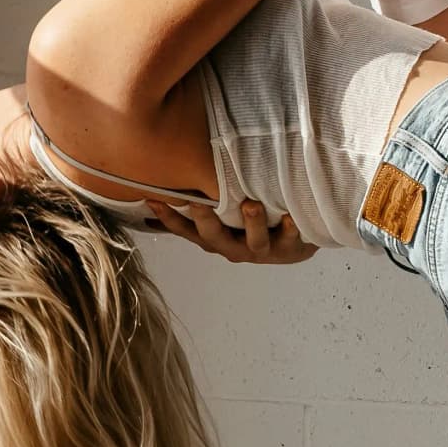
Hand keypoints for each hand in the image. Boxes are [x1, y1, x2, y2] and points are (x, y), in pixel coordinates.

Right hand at [143, 195, 317, 265]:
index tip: (153, 199)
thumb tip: (153, 197)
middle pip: (215, 239)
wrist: (294, 246)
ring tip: (251, 205)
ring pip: (255, 241)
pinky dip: (290, 229)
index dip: (169, 218)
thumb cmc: (251, 227)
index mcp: (215, 240)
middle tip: (196, 201)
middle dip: (205, 221)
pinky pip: (291, 240)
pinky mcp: (289, 248)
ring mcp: (262, 250)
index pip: (186, 231)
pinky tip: (289, 217)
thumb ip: (193, 209)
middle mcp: (235, 248)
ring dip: (252, 224)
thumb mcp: (221, 219)